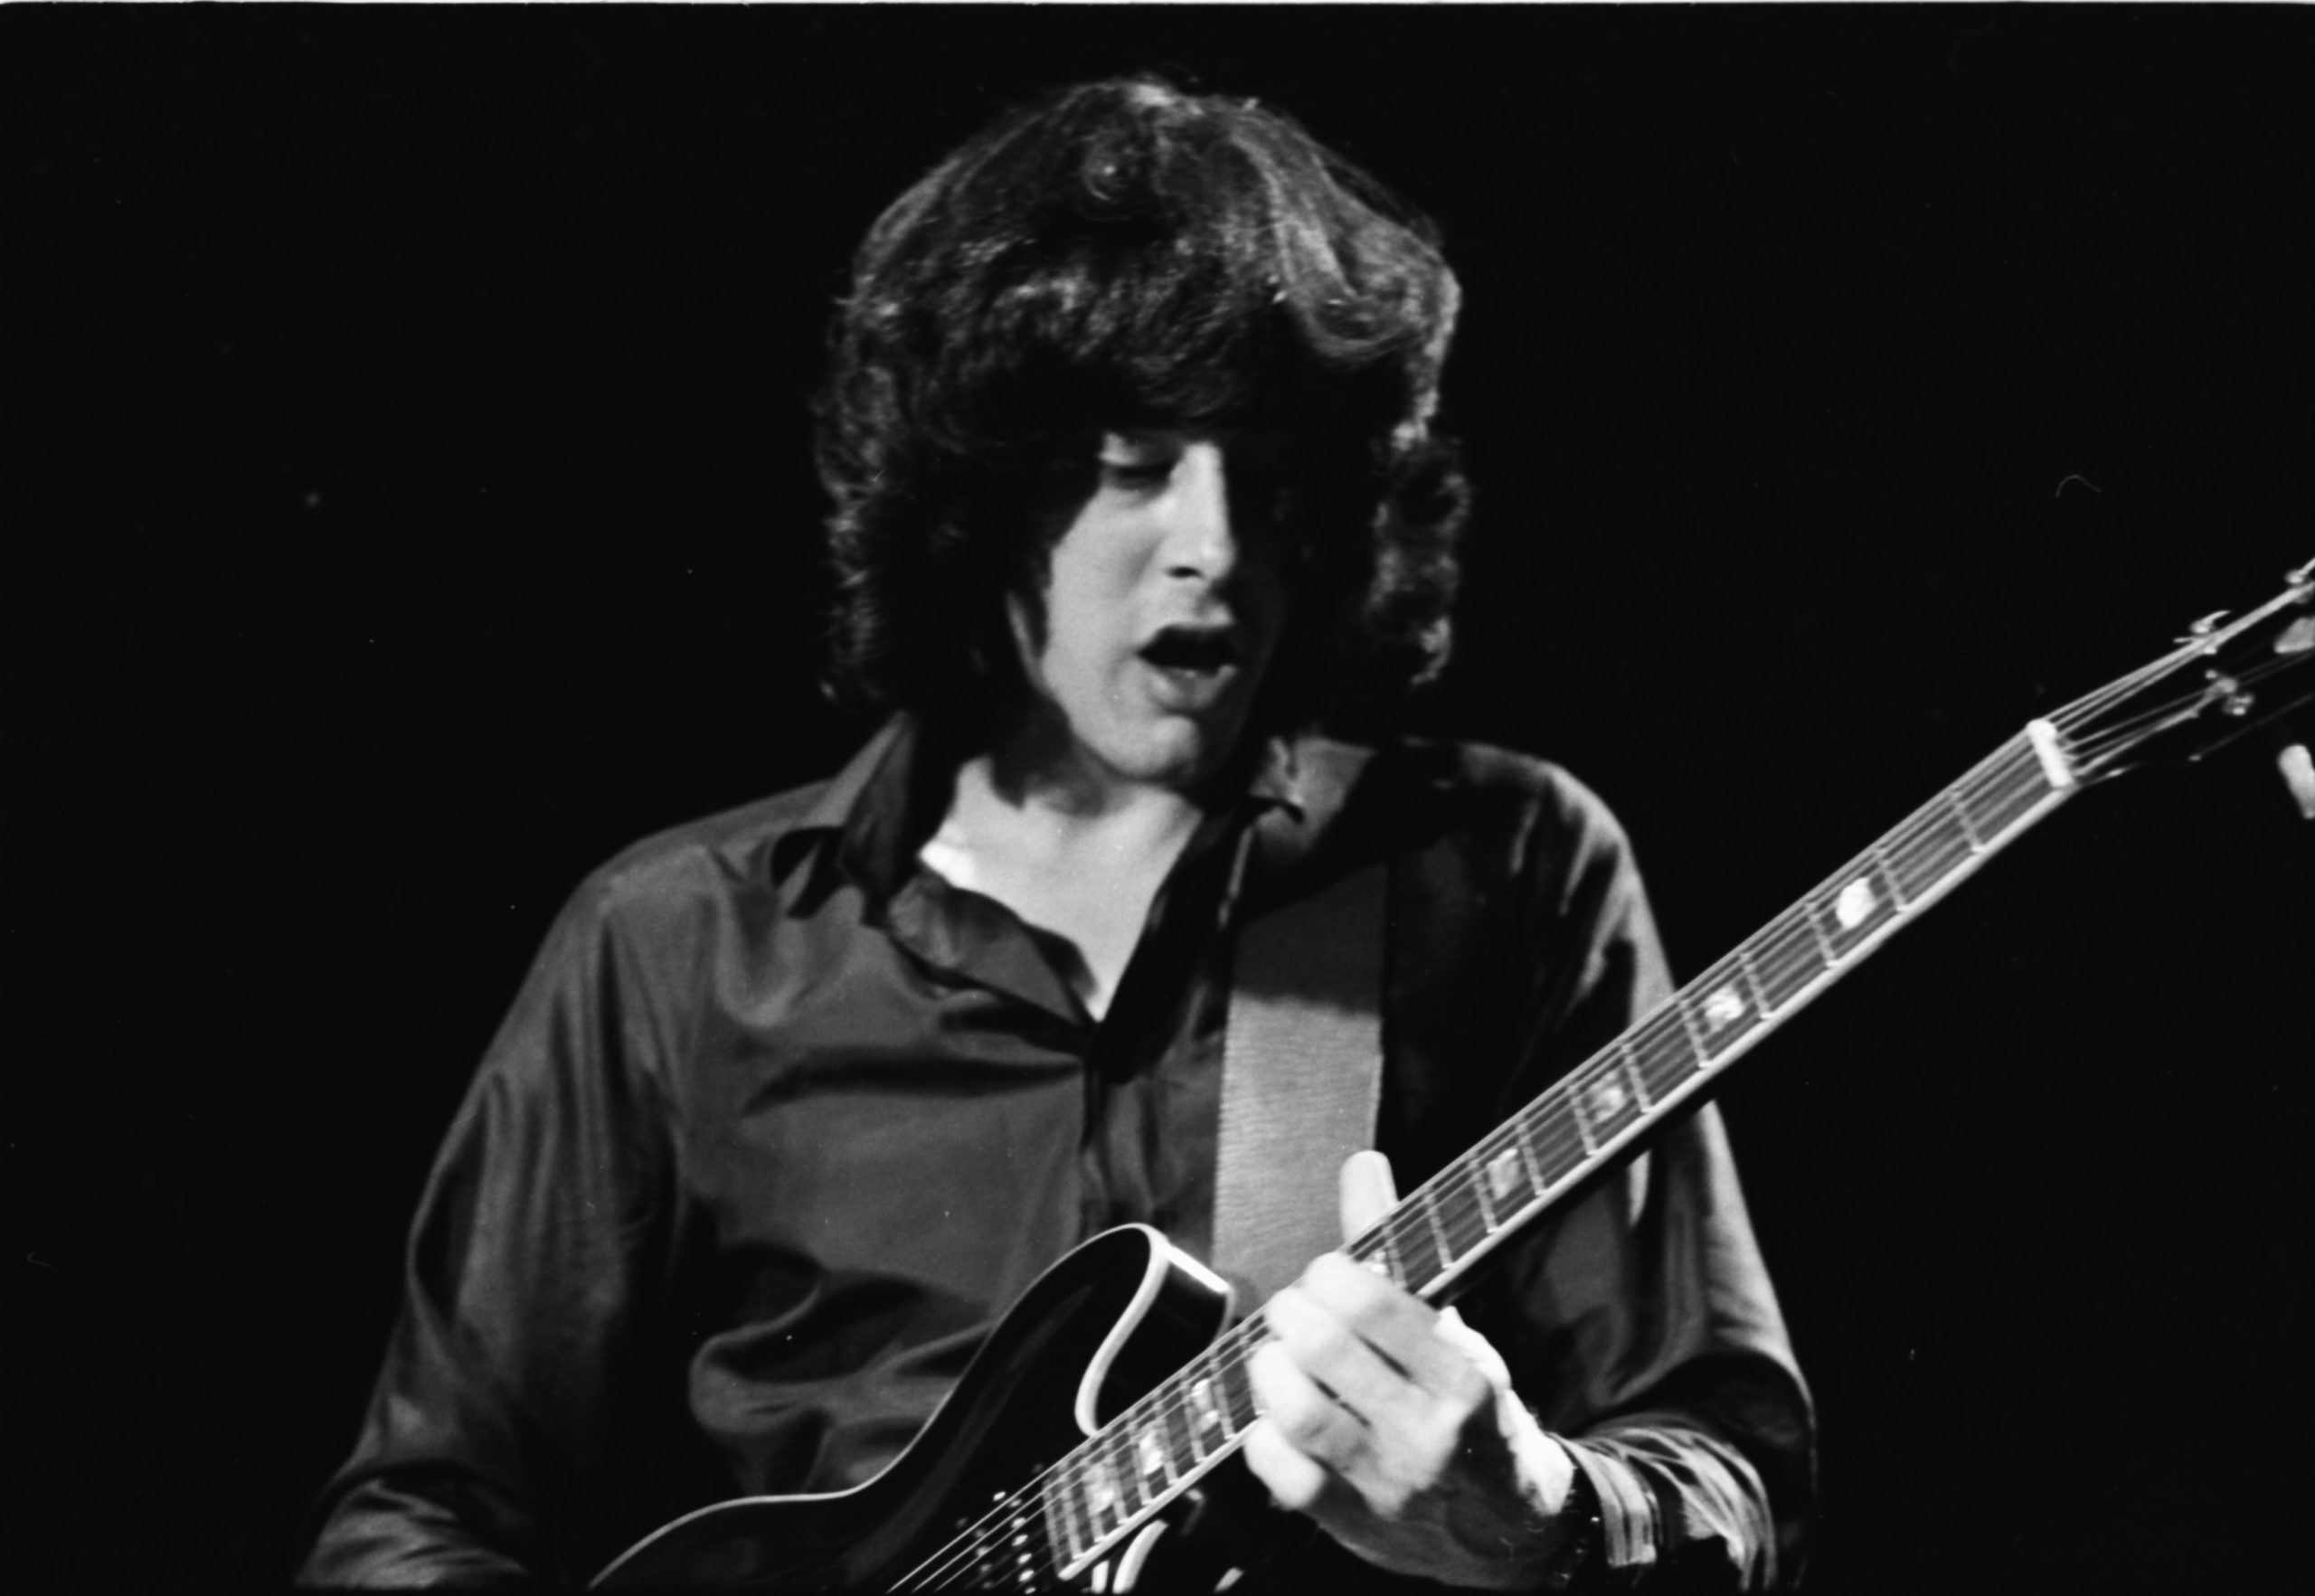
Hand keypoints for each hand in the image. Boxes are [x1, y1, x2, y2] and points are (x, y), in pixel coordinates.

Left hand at [1241, 1152, 1581, 1588]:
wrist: (1509, 1530)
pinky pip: (1285, 1477)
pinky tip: (1272, 1417)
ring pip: (1302, 1413)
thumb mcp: (1456, 1332)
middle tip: (1294, 1309)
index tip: (1327, 1275)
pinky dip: (1263, 1436)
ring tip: (1277, 1355)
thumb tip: (1361, 1163)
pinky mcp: (1352, 1522)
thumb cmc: (1472, 1413)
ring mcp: (1388, 1482)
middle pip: (1328, 1352)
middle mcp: (1428, 1432)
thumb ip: (1396, 1252)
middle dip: (1293, 1312)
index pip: (1375, 1304)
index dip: (1330, 1276)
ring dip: (1271, 1369)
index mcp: (1463, 1377)